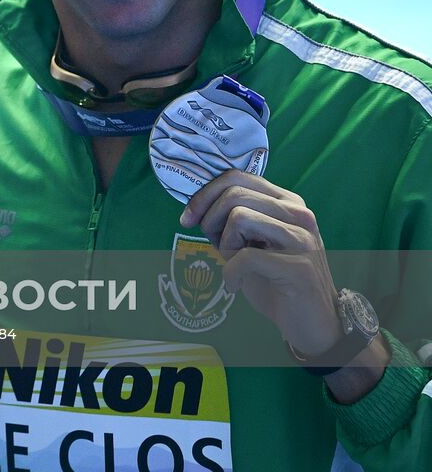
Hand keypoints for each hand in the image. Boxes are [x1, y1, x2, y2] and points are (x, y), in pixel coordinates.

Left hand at [180, 170, 342, 356]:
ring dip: (225, 245)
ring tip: (234, 264)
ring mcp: (302, 238)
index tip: (188, 218)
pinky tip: (235, 285)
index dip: (204, 194)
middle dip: (210, 219)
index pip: (237, 177)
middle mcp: (299, 213)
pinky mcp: (298, 265)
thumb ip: (231, 220)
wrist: (311, 322)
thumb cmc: (274, 281)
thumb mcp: (250, 243)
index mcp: (287, 202)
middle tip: (214, 245)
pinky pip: (244, 256)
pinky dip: (230, 274)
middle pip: (234, 194)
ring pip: (239, 217)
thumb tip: (196, 205)